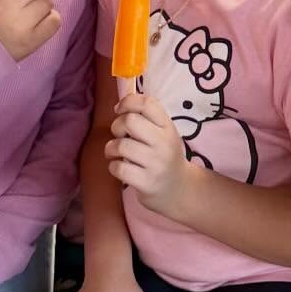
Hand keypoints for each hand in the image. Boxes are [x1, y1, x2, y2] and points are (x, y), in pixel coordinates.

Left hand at [106, 91, 190, 216]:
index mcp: (168, 127)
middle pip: (129, 121)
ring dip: (111, 149)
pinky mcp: (146, 182)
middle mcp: (164, 143)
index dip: (127, 102)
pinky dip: (113, 166)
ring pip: (120, 145)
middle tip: (120, 136)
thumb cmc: (164, 157)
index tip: (120, 110)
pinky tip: (122, 168)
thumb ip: (146, 118)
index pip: (147, 103)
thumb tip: (120, 105)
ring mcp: (156, 164)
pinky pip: (118, 167)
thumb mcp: (163, 133)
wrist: (179, 190)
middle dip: (117, 126)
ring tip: (117, 154)